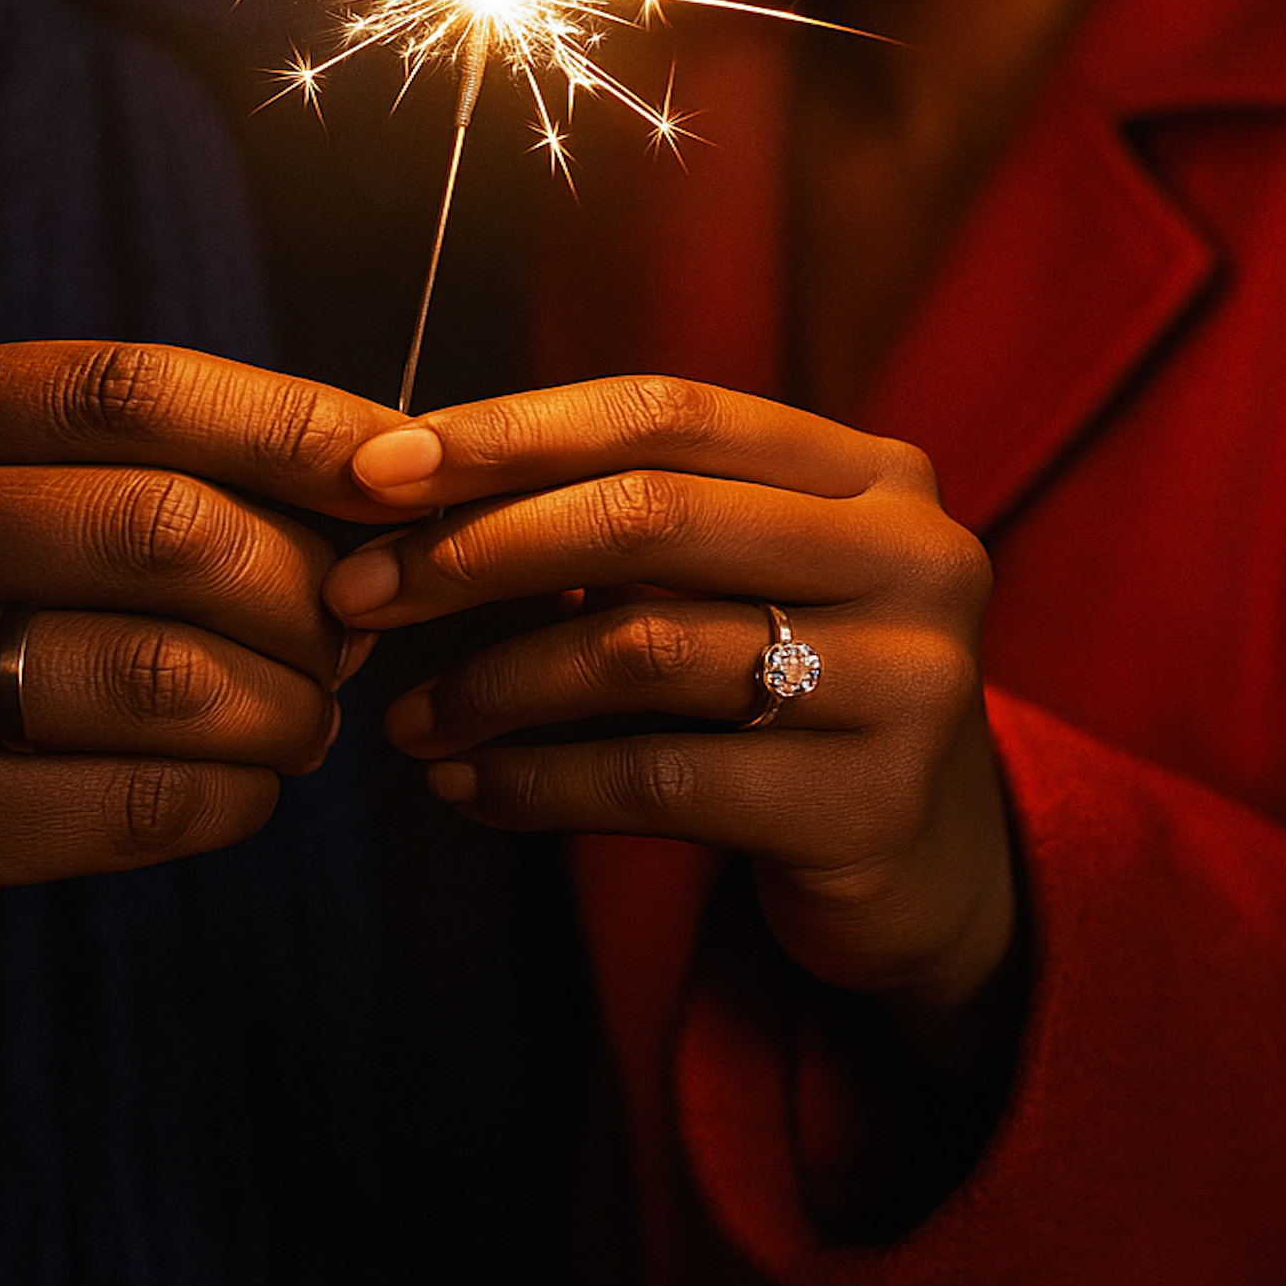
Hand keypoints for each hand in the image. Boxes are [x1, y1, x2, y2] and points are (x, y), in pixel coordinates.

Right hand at [0, 342, 404, 1002]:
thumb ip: (133, 473)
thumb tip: (374, 483)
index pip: (122, 389)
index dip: (286, 423)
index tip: (402, 466)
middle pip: (152, 527)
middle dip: (298, 581)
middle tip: (353, 626)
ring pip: (155, 675)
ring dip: (283, 703)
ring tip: (311, 715)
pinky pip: (122, 808)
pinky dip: (230, 797)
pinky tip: (248, 787)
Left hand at [326, 376, 1013, 1020]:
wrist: (926, 872)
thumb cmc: (793, 693)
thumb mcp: (740, 581)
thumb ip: (630, 518)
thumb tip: (413, 481)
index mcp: (871, 473)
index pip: (667, 413)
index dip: (515, 431)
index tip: (380, 467)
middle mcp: (912, 555)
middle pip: (648, 517)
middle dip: (478, 551)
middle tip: (359, 593)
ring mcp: (910, 682)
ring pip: (643, 651)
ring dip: (494, 682)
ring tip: (404, 716)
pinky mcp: (872, 807)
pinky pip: (661, 779)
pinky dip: (539, 783)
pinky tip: (466, 787)